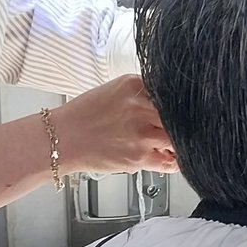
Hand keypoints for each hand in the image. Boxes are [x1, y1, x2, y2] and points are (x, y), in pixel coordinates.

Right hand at [52, 76, 176, 175]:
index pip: (172, 91)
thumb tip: (168, 107)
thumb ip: (142, 95)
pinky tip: (167, 157)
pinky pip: (169, 161)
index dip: (181, 103)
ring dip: (177, 142)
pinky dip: (173, 161)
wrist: (61, 139)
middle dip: (182, 123)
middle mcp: (139, 107)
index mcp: (134, 85)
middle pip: (179, 114)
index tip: (185, 108)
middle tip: (182, 127)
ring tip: (169, 143)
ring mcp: (141, 133)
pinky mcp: (138, 156)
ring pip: (177, 138)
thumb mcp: (115, 91)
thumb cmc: (84, 116)